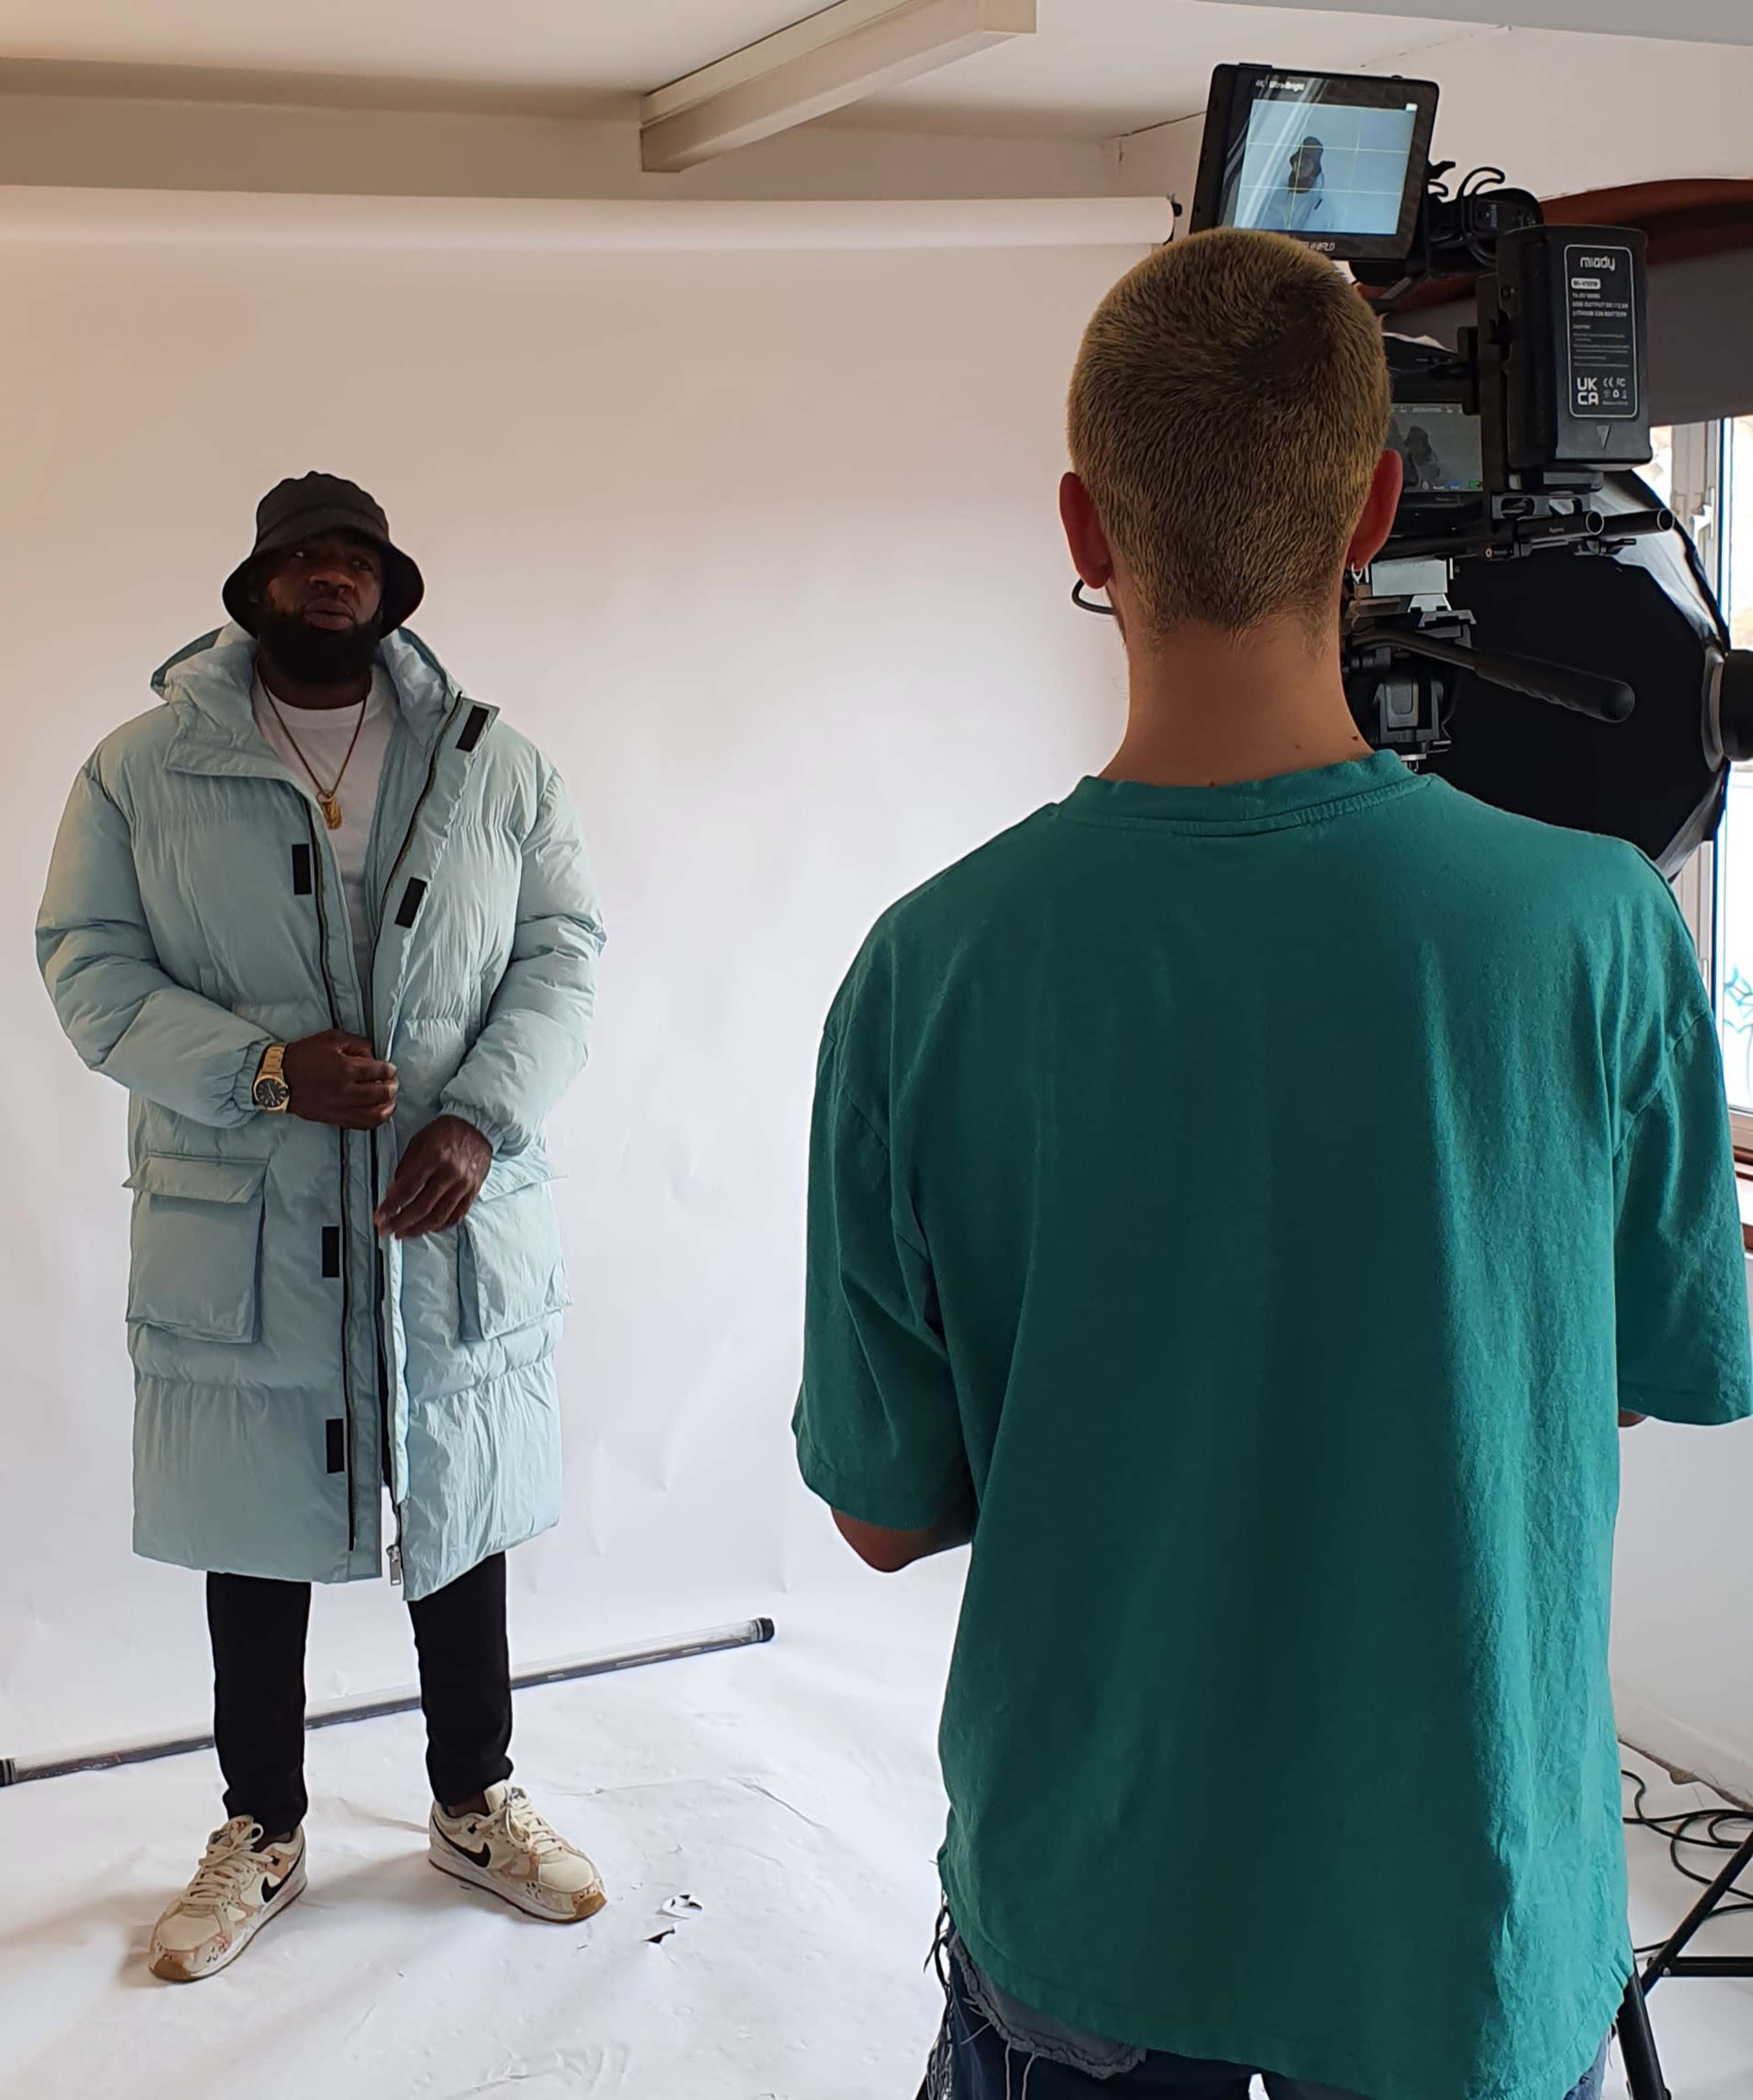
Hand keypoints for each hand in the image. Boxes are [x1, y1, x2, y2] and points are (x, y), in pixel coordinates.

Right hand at [282, 1031, 397, 1129]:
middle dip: (393, 1086)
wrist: (278, 1078)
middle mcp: (345, 1091)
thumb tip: (373, 1056)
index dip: (390, 1069)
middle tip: (392, 1082)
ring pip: (376, 1114)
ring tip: (390, 1099)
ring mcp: (340, 1108)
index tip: (390, 1068)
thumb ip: (357, 1044)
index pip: (381, 1071)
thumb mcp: (331, 1039)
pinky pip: (362, 1125)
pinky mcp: (335, 1119)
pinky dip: (375, 1119)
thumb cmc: (303, 1056)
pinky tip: (378, 1112)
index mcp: (345, 1069)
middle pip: (383, 1093)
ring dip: (389, 1106)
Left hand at [375, 1116, 492, 1240]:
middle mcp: (450, 1172)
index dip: (391, 1206)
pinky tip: (427, 1228)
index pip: (407, 1188)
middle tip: (385, 1230)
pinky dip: (440, 1226)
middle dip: (400, 1222)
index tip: (379, 1217)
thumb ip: (406, 1167)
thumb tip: (393, 1192)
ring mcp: (464, 1184)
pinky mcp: (473, 1191)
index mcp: (434, 1156)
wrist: (478, 1127)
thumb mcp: (419, 1140)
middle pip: (422, 1207)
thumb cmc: (447, 1131)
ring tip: (403, 1234)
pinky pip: (457, 1215)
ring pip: (439, 1216)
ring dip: (417, 1229)